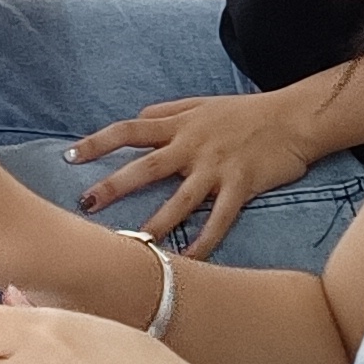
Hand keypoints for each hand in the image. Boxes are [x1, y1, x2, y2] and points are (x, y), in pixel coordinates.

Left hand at [72, 89, 330, 259]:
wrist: (294, 117)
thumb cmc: (245, 112)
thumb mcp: (201, 103)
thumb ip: (168, 112)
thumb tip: (136, 117)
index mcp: (179, 125)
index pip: (129, 130)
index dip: (98, 143)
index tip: (69, 157)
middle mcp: (192, 145)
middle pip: (145, 166)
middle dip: (113, 186)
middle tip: (85, 205)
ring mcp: (216, 167)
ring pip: (179, 198)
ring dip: (155, 222)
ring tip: (133, 244)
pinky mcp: (241, 185)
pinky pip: (219, 218)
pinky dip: (205, 240)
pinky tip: (190, 260)